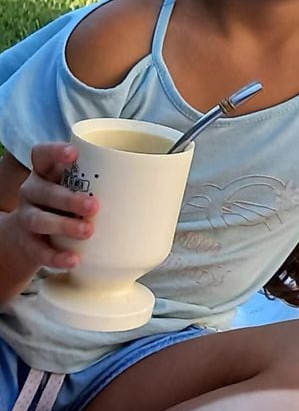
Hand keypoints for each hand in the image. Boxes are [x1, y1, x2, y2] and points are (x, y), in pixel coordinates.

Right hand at [8, 143, 96, 270]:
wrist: (33, 234)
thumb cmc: (68, 202)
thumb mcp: (79, 185)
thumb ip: (106, 180)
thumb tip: (159, 181)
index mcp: (46, 172)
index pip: (42, 154)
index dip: (54, 151)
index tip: (74, 153)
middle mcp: (33, 192)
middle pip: (43, 191)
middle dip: (68, 198)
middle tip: (94, 206)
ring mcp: (27, 217)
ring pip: (39, 220)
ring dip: (64, 225)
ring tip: (88, 231)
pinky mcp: (27, 243)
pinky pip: (38, 250)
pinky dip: (56, 256)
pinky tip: (74, 259)